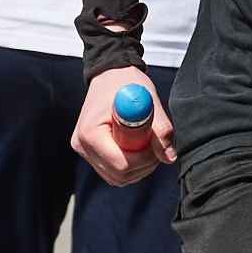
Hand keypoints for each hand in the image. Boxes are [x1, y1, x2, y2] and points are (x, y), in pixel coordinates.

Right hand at [71, 68, 175, 188]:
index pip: (121, 164)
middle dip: (143, 165)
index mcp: (90, 133)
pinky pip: (112, 173)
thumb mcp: (147, 100)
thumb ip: (161, 129)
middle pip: (119, 175)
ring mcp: (84, 151)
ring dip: (138, 168)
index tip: (156, 143)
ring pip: (117, 178)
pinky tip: (137, 149)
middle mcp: (82, 145)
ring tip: (147, 144)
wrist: (110, 74)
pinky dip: (129, 168)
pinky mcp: (89, 153)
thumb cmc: (126, 83)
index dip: (145, 159)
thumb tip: (169, 157)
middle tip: (156, 146)